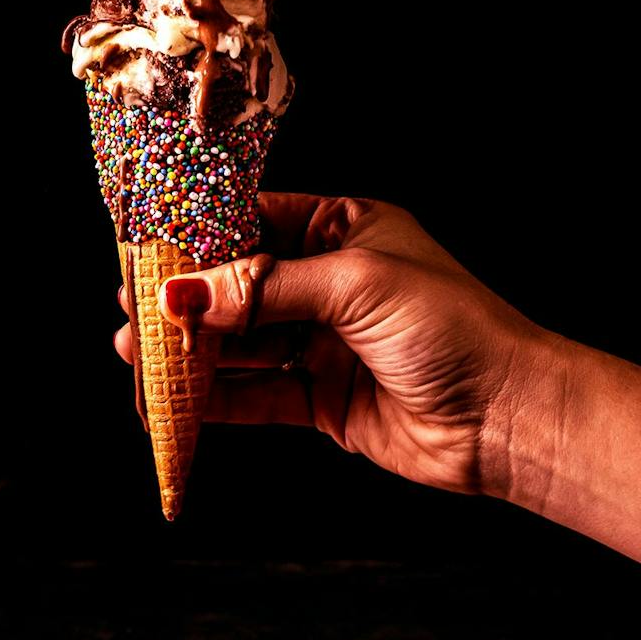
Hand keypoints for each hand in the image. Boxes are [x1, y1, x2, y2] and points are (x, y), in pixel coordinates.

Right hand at [112, 191, 640, 568]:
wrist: (508, 417)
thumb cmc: (454, 329)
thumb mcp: (354, 284)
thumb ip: (264, 289)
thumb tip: (184, 291)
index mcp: (345, 228)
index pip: (255, 222)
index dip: (200, 235)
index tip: (148, 247)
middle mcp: (331, 282)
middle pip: (239, 285)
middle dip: (185, 297)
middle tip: (132, 304)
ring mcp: (324, 342)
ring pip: (240, 342)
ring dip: (190, 349)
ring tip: (136, 352)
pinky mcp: (321, 399)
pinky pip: (254, 393)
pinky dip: (213, 397)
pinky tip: (175, 396)